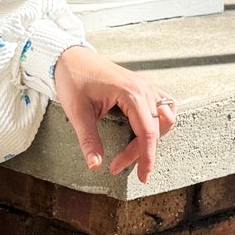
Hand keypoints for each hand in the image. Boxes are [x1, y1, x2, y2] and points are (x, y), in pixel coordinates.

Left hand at [52, 44, 178, 184]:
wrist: (69, 56)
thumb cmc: (73, 80)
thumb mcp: (77, 112)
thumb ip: (88, 140)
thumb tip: (95, 166)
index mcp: (131, 93)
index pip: (148, 133)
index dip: (146, 158)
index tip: (142, 177)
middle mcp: (144, 88)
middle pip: (156, 129)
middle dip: (141, 152)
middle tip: (118, 165)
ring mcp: (145, 85)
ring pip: (165, 117)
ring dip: (154, 137)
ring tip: (133, 151)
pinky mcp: (142, 86)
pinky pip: (163, 105)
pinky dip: (159, 121)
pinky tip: (145, 132)